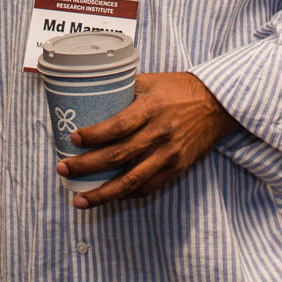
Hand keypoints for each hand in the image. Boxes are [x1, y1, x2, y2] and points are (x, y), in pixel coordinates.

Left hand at [57, 71, 239, 208]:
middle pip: (117, 156)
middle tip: (63, 169)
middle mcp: (159, 134)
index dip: (93, 135)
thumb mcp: (151, 81)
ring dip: (102, 193)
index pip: (117, 126)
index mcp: (151, 108)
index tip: (73, 139)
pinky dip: (126, 195)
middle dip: (86, 166)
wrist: (217, 105)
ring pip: (131, 181)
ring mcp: (168, 155)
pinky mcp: (176, 168)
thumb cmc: (181, 90)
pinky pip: (148, 187)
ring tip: (80, 199)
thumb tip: (93, 95)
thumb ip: (124, 89)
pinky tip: (109, 198)